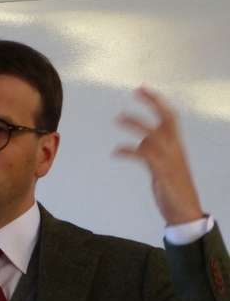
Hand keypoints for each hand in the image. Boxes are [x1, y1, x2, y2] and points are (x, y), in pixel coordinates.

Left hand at [113, 87, 202, 225]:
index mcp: (176, 145)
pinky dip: (128, 151)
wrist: (184, 210)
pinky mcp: (162, 172)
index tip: (141, 89)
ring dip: (135, 125)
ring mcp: (169, 160)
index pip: (170, 117)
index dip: (156, 102)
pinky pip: (144, 156)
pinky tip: (115, 151)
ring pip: (153, 135)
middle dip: (151, 104)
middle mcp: (174, 149)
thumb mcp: (164, 165)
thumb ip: (154, 151)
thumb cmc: (173, 188)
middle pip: (166, 120)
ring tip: (117, 118)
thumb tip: (141, 141)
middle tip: (134, 92)